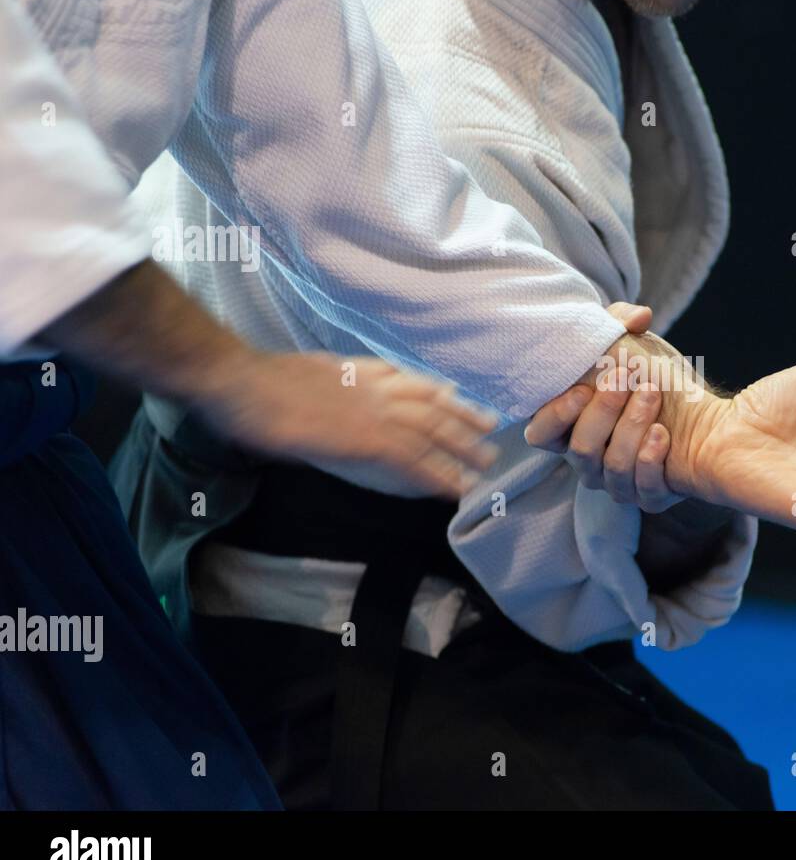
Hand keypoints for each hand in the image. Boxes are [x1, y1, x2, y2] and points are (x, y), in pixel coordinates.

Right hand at [197, 352, 498, 498]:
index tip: (462, 399)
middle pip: (432, 404)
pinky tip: (452, 488)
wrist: (240, 381)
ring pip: (431, 431)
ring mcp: (371, 412)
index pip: (412, 380)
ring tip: (484, 465)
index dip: (441, 393)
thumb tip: (340, 392)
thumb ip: (335, 381)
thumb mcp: (308, 371)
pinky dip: (436, 474)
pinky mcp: (363, 439)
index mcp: (359, 371)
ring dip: (461, 450)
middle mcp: (373, 388)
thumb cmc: (258, 380)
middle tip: (491, 433)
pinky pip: (411, 459)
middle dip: (464, 419)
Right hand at [526, 302, 683, 511]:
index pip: (540, 435)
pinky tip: (663, 433)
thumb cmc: (659, 377)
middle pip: (580, 449)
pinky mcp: (650, 496)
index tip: (582, 389)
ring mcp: (619, 483)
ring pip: (611, 468)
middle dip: (603, 411)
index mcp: (573, 427)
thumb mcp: (635, 344)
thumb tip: (638, 316)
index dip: (555, 415)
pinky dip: (651, 459)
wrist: (709, 412)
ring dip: (631, 426)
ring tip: (652, 393)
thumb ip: (619, 321)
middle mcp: (590, 460)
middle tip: (626, 378)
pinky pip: (642, 490)